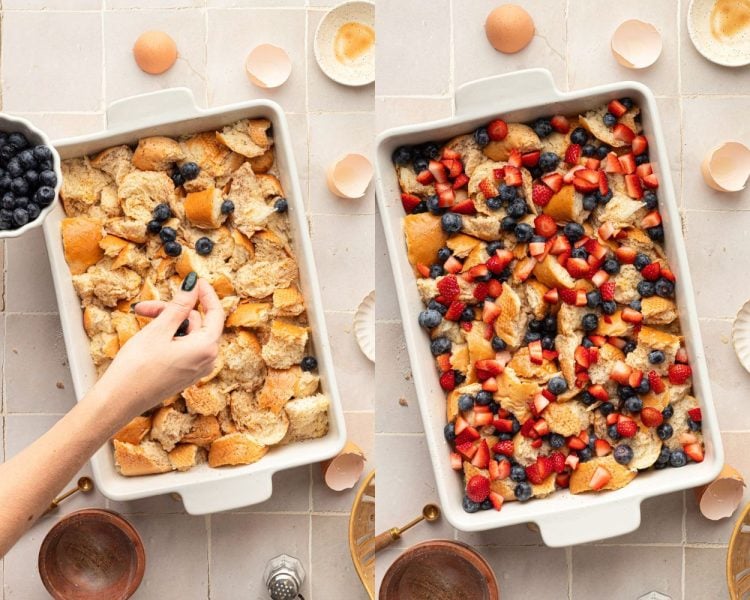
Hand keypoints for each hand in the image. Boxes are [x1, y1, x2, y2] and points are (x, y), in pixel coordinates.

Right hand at [93, 273, 224, 418]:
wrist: (118, 402)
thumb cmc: (137, 368)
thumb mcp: (159, 330)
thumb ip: (180, 305)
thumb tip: (193, 285)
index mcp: (207, 348)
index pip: (216, 313)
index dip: (206, 294)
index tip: (196, 280)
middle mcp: (207, 360)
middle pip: (197, 322)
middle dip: (172, 310)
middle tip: (146, 307)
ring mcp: (196, 369)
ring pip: (186, 334)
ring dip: (166, 322)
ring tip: (141, 318)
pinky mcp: (184, 374)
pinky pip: (182, 347)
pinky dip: (168, 336)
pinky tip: (148, 334)